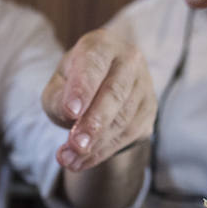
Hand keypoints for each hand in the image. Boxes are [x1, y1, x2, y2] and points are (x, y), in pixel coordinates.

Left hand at [41, 29, 155, 170]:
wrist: (101, 91)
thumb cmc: (74, 86)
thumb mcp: (57, 87)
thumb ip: (58, 98)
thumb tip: (70, 114)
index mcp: (101, 45)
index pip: (94, 64)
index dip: (83, 88)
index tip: (70, 112)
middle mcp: (128, 60)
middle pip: (114, 93)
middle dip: (93, 123)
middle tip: (75, 145)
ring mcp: (144, 85)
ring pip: (123, 118)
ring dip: (95, 144)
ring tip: (69, 159)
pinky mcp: (149, 110)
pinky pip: (129, 135)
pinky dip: (103, 151)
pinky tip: (81, 162)